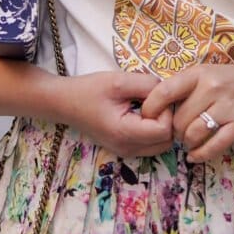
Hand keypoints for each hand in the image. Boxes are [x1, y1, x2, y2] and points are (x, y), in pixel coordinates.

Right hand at [52, 70, 175, 158]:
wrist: (64, 103)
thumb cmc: (89, 90)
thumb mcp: (119, 81)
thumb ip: (147, 85)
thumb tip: (168, 92)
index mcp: (124, 133)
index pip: (164, 129)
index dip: (164, 111)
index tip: (151, 97)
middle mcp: (127, 149)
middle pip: (167, 141)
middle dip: (166, 119)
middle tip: (151, 102)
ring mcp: (126, 153)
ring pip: (162, 145)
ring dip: (161, 126)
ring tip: (145, 108)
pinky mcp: (125, 150)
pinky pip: (152, 145)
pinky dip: (153, 131)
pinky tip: (141, 115)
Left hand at [138, 59, 233, 163]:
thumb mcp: (209, 73)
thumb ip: (187, 87)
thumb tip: (158, 107)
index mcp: (200, 73)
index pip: (164, 91)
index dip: (150, 108)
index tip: (148, 118)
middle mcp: (212, 88)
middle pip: (179, 119)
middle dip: (174, 131)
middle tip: (178, 133)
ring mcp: (227, 107)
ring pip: (193, 134)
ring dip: (186, 143)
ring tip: (189, 141)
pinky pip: (213, 146)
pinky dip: (199, 155)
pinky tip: (195, 156)